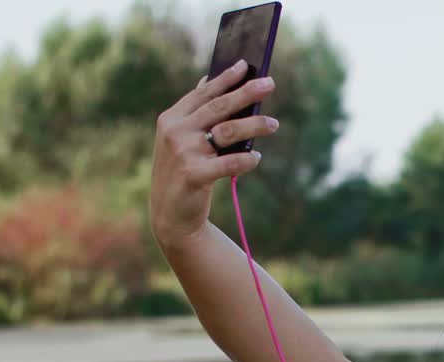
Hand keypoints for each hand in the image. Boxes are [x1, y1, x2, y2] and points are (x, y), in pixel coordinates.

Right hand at [148, 59, 278, 247]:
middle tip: (270, 83)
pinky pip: (229, 162)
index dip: (225, 78)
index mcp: (171, 119)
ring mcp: (183, 152)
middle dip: (246, 92)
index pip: (203, 93)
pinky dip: (247, 159)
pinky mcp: (194, 175)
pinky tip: (257, 157)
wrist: (170, 215)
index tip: (246, 64)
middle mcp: (175, 132)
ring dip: (254, 125)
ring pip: (228, 131)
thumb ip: (195, 113)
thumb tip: (209, 80)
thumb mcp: (181, 140)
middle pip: (218, 107)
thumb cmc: (183, 172)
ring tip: (273, 123)